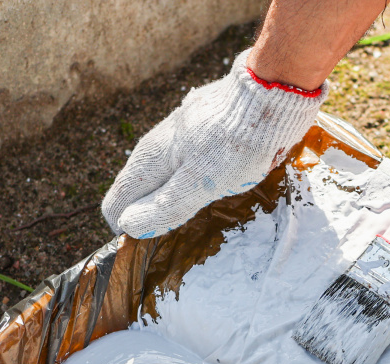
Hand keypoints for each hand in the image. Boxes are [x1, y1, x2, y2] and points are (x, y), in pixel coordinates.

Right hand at [101, 48, 326, 238]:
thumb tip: (128, 226)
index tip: (152, 246)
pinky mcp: (202, 129)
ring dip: (170, 198)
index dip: (128, 228)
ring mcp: (179, 134)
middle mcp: (157, 144)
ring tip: (194, 214)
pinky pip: (184, 163)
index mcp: (150, 158)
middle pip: (138, 189)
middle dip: (148, 214)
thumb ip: (166, 205)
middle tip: (177, 235)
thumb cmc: (237, 142)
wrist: (271, 92)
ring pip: (162, 175)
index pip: (117, 202)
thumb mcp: (201, 183)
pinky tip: (211, 186)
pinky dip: (190, 181)